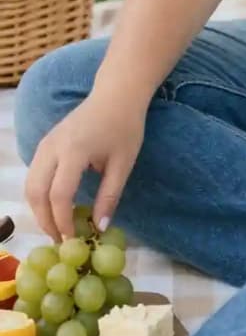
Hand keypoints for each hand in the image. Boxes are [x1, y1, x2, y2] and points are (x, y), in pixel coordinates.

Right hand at [24, 92, 145, 241]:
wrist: (115, 95)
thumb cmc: (124, 127)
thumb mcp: (123, 164)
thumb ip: (109, 196)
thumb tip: (99, 228)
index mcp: (74, 151)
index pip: (59, 195)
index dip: (63, 221)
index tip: (73, 239)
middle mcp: (52, 148)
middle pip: (36, 192)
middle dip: (45, 220)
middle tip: (61, 240)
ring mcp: (44, 144)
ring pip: (30, 185)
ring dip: (39, 210)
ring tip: (58, 227)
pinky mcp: (44, 144)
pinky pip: (33, 175)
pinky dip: (39, 196)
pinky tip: (55, 207)